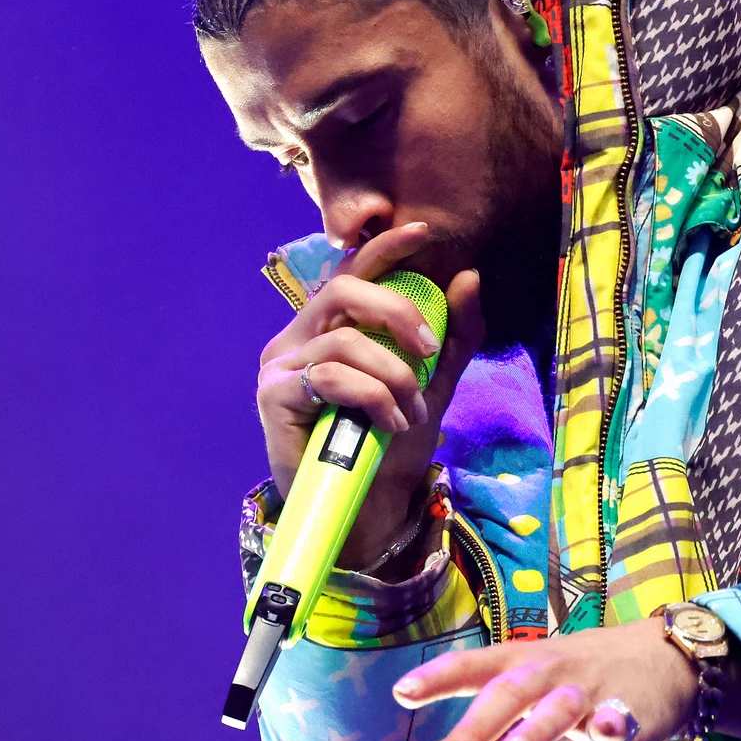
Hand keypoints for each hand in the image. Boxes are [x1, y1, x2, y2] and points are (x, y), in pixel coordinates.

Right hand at [255, 221, 483, 569]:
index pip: (350, 274)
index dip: (383, 248)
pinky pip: (331, 377)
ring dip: (392, 375)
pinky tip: (389, 423)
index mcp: (328, 331)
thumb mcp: (432, 386)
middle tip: (428, 347)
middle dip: (395, 310)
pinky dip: (372, 397)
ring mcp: (279, 368)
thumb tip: (467, 276)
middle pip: (342, 291)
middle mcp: (297, 341)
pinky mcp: (272, 397)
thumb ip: (451, 336)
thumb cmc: (390, 449)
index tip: (422, 230)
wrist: (367, 511)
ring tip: (410, 411)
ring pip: (345, 342)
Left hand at [385, 618, 698, 740]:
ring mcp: (586, 691)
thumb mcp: (516, 713)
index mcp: (514, 669)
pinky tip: (606, 733)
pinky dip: (611, 724)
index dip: (437, 678)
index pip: (470, 670)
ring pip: (557, 708)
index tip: (401, 691)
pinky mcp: (627, 711)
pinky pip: (618, 718)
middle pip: (507, 695)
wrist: (659, 658)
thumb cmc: (568, 688)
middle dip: (477, 728)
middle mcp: (545, 674)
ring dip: (533, 730)